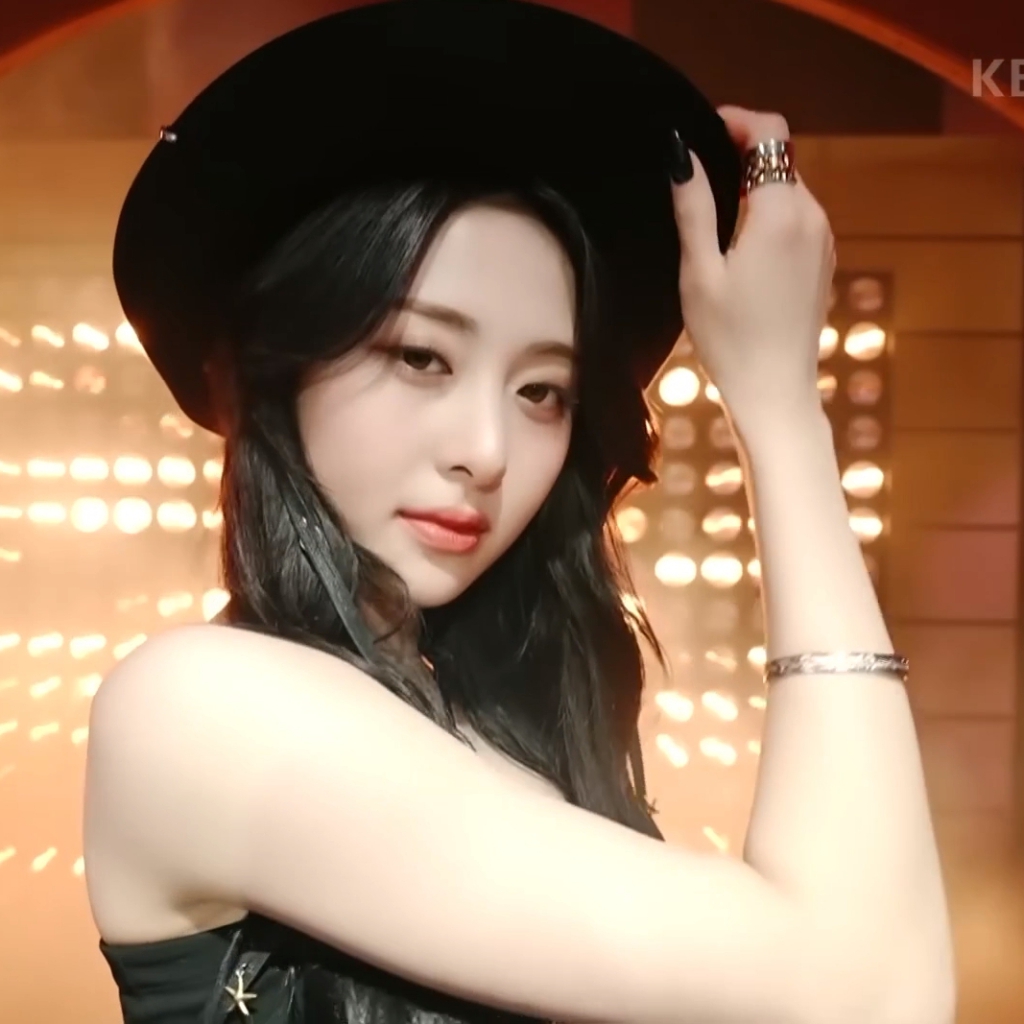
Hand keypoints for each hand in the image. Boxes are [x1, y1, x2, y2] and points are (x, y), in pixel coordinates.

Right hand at [671, 106, 835, 424]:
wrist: (774, 391)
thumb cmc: (729, 338)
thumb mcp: (699, 272)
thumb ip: (694, 207)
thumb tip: (682, 153)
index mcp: (780, 212)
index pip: (771, 131)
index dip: (736, 120)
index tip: (701, 133)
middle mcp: (812, 216)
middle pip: (780, 159)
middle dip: (741, 156)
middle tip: (697, 180)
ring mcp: (823, 239)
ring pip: (788, 189)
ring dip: (753, 189)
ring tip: (712, 219)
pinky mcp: (822, 261)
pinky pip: (796, 219)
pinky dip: (768, 216)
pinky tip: (739, 250)